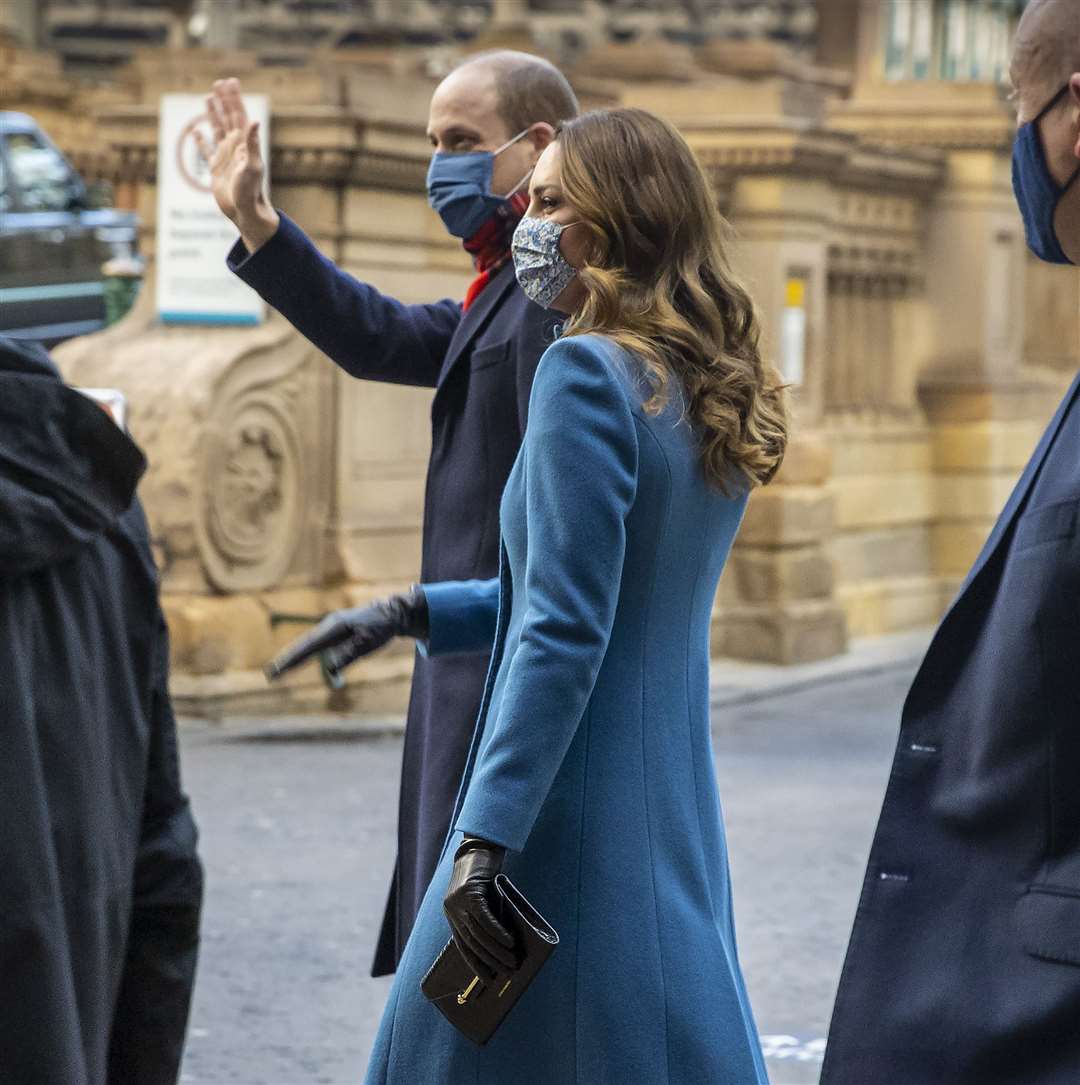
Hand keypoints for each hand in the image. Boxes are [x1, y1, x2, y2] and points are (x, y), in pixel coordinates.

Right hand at [196, 77, 278, 252]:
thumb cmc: (251, 192)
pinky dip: (201, 141)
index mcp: (244, 144)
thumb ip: (253, 143)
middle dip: (224, 100)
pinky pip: (207, 152)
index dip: (234, 98)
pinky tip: (196, 133)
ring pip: (217, 130)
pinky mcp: (216, 169)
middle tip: (218, 82)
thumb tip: (254, 120)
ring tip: (208, 98)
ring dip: (213, 114)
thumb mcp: (252, 166)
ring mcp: (225, 157)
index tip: (229, 81)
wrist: (245, 212)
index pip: (238, 115)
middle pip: (228, 118)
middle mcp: (235, 148)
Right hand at [264, 586, 428, 684]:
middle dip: (285, 660)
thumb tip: (329, 669)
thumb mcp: (367, 643)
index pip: (309, 646)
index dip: (292, 659)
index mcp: (334, 628)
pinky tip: (292, 666)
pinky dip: (303, 657)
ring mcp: (329, 630)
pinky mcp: (333, 635)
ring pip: (306, 646)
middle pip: (302, 646)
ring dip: (291, 659)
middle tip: (269, 675)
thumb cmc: (379, 628)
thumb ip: (348, 655)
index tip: (278, 669)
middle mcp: (328, 627)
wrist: (389, 613)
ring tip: (275, 673)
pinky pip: (315, 648)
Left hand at [443, 838, 517, 981]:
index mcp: (452, 914)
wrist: (480, 846)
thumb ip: (488, 918)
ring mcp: (458, 902)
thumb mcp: (484, 899)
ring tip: (513, 960)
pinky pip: (483, 919)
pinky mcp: (469, 893)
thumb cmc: (485, 875)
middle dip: (490, 961)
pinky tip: (508, 942)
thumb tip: (505, 945)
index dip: (476, 965)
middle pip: (471, 943)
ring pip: (478, 934)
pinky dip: (497, 933)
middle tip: (508, 972)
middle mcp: (452, 910)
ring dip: (497, 950)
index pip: (462, 947)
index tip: (488, 980)